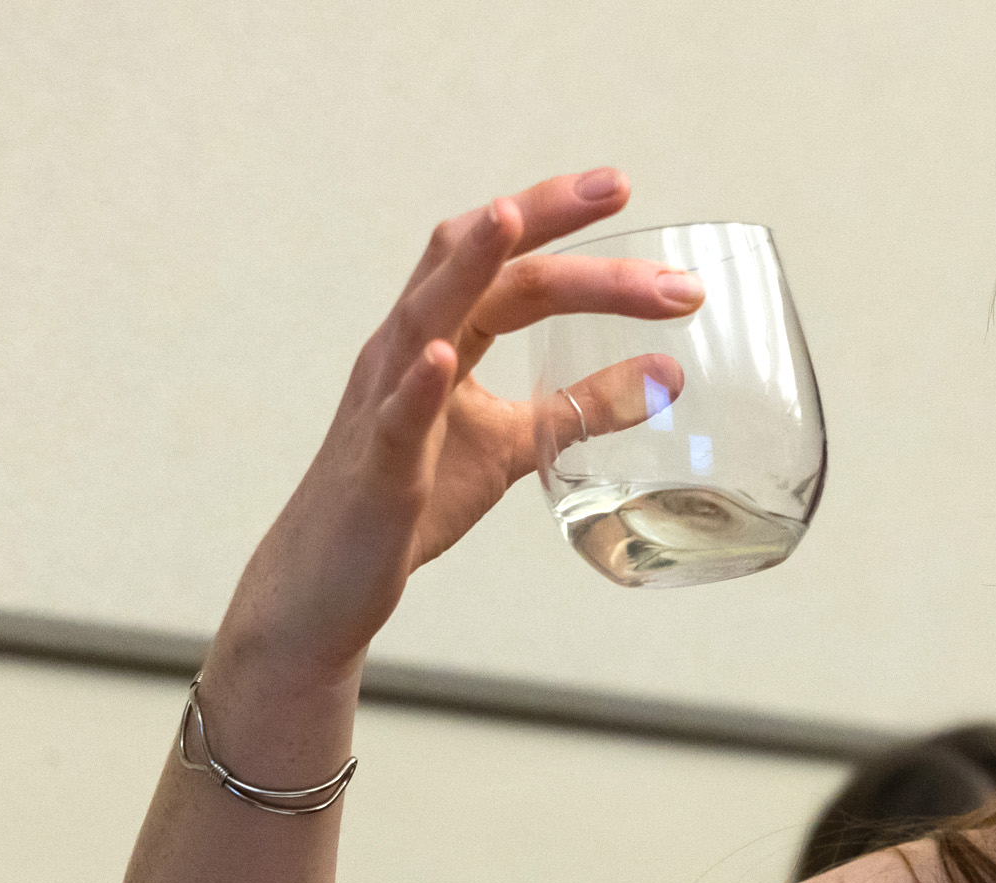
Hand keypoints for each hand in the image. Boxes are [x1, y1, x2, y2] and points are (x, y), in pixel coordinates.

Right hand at [219, 168, 699, 686]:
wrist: (326, 583)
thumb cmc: (412, 502)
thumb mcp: (514, 445)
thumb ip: (582, 408)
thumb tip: (669, 375)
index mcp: (439, 339)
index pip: (506, 263)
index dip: (555, 217)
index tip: (620, 186)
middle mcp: (404, 353)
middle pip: (470, 266)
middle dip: (539, 220)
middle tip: (616, 190)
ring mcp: (382, 407)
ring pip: (420, 317)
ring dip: (465, 266)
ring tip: (507, 218)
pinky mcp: (376, 472)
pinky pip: (394, 420)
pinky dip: (418, 385)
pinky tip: (444, 357)